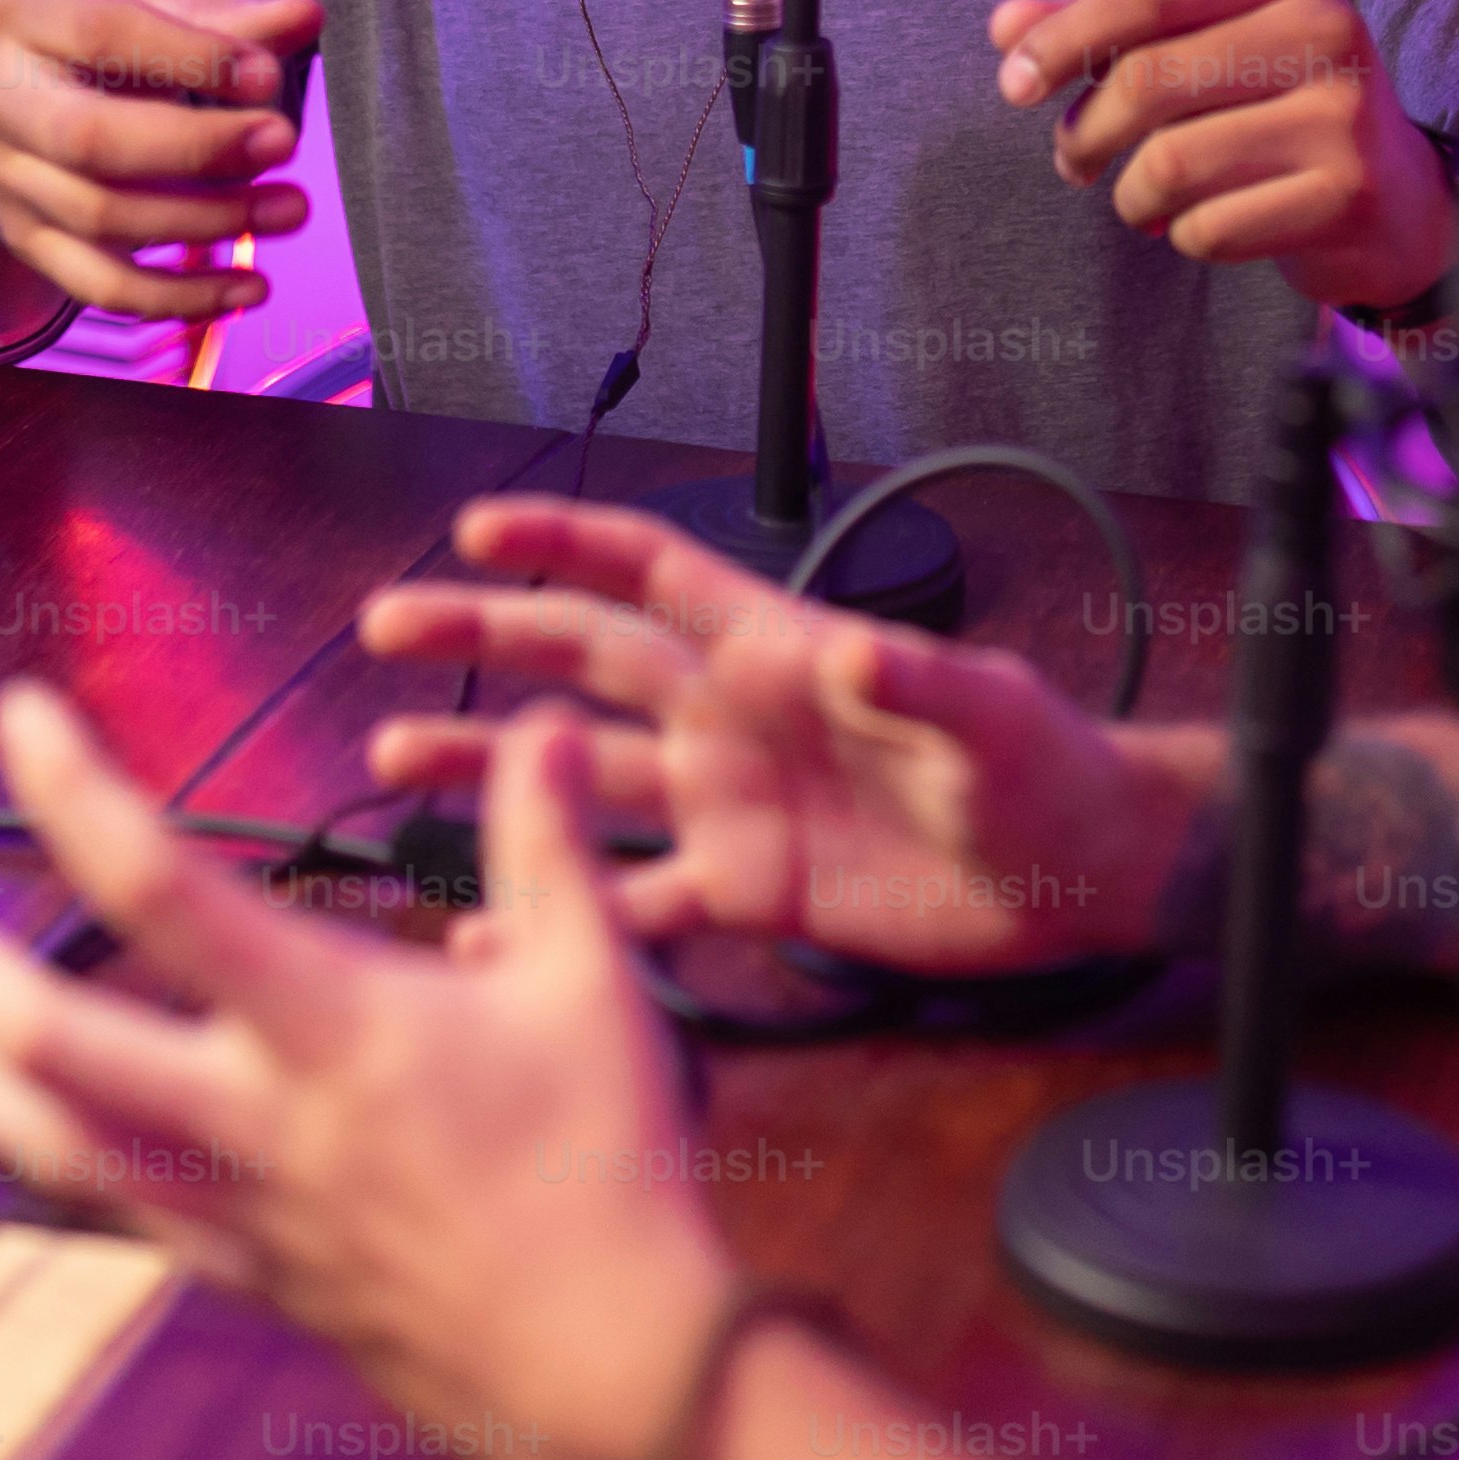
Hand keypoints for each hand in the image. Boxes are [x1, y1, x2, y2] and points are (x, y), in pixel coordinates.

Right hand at [0, 0, 322, 323]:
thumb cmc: (93, 39)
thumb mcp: (153, 3)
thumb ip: (228, 15)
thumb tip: (304, 16)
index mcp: (24, 11)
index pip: (102, 32)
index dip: (190, 57)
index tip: (267, 75)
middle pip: (90, 139)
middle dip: (198, 148)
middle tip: (283, 141)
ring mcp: (7, 176)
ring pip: (104, 217)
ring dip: (209, 221)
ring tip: (289, 208)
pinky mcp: (28, 240)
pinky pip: (101, 286)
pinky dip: (181, 296)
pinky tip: (247, 287)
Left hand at [0, 683, 732, 1459]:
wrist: (599, 1365)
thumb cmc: (603, 1163)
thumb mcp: (592, 981)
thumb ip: (547, 845)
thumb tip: (539, 726)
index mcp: (328, 1023)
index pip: (161, 886)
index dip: (73, 793)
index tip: (18, 715)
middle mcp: (253, 1116)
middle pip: (50, 1038)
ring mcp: (236, 1206)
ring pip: (49, 1142)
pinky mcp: (246, 1272)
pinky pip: (113, 1210)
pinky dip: (47, 1156)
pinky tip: (29, 1133)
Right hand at [360, 500, 1209, 971]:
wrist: (1074, 870)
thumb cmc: (1041, 762)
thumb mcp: (988, 712)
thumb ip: (916, 681)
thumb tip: (854, 655)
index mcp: (777, 649)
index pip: (655, 572)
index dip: (569, 543)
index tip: (478, 526)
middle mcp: (733, 717)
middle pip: (586, 661)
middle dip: (487, 634)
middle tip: (385, 622)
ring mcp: (729, 804)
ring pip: (584, 780)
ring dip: (492, 769)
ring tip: (391, 761)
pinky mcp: (745, 890)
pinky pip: (633, 900)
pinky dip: (561, 915)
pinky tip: (485, 933)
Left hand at [989, 0, 1456, 314]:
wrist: (1400, 203)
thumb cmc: (1276, 110)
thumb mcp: (1206, 48)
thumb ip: (1106, 30)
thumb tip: (1006, 26)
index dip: (1068, 34)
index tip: (1014, 82)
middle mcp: (1329, 30)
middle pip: (1150, 77)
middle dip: (1086, 131)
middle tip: (1071, 159)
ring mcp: (1344, 116)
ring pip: (1170, 162)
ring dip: (1132, 194)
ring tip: (1142, 197)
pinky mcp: (1346, 196)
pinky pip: (1207, 228)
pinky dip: (1183, 234)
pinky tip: (1204, 224)